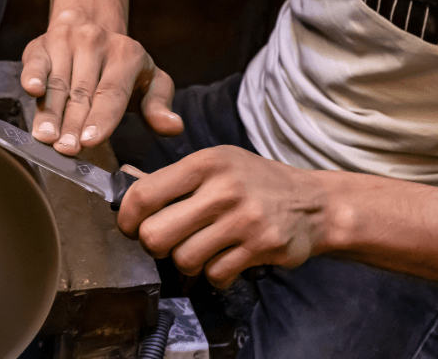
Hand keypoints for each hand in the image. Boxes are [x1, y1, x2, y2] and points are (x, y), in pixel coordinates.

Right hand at [21, 15, 182, 155]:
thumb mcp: (150, 80)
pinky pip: (35, 63)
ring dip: (50, 112)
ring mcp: (66, 43)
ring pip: (57, 84)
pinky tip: (31, 91)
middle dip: (72, 124)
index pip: (112, 92)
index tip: (89, 141)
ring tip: (45, 137)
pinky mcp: (41, 46)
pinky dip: (32, 76)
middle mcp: (95, 44)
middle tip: (66, 149)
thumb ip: (158, 106)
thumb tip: (173, 126)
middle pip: (82, 93)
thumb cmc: (122, 66)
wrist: (90, 24)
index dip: (101, 118)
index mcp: (127, 54)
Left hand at [117, 146, 329, 287]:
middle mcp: (223, 188)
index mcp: (205, 163)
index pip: (143, 195)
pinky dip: (214, 274)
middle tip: (167, 241)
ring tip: (201, 248)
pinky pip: (215, 274)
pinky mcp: (263, 246)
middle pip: (155, 235)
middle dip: (154, 245)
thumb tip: (124, 175)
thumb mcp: (213, 166)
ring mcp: (245, 219)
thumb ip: (168, 178)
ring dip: (187, 261)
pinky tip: (225, 258)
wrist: (314, 202)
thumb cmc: (253, 182)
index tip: (131, 227)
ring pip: (183, 260)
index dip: (127, 218)